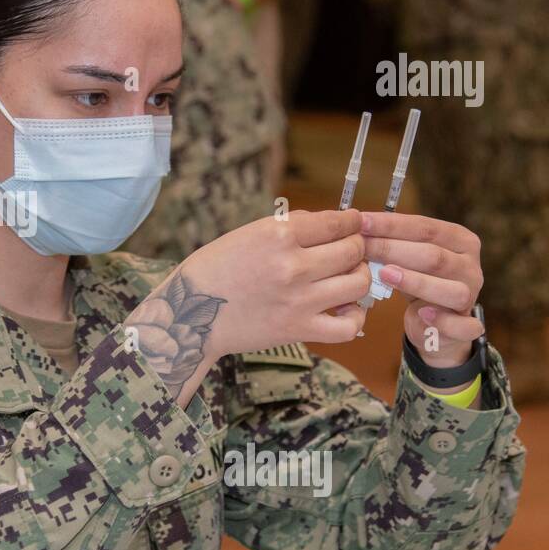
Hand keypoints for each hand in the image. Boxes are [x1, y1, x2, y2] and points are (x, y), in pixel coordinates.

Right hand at [126, 210, 369, 403]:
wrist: (189, 313)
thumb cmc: (215, 269)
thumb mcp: (247, 234)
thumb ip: (290, 228)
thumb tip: (330, 224)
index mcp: (277, 234)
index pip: (335, 223)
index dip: (351, 221)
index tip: (354, 222)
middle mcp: (292, 265)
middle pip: (352, 250)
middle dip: (357, 246)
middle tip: (352, 249)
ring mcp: (299, 299)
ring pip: (357, 283)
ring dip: (359, 276)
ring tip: (349, 276)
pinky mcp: (298, 329)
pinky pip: (347, 326)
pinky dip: (355, 317)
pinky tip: (346, 309)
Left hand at [360, 212, 484, 368]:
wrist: (435, 323)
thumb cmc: (418, 280)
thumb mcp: (407, 257)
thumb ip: (392, 242)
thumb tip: (357, 224)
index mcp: (460, 241)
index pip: (426, 227)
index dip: (392, 225)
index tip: (360, 222)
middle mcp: (470, 267)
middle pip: (434, 256)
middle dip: (394, 250)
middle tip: (362, 247)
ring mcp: (472, 297)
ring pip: (451, 289)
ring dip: (417, 282)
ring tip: (385, 274)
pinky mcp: (467, 326)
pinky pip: (462, 326)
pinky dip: (443, 321)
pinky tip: (422, 313)